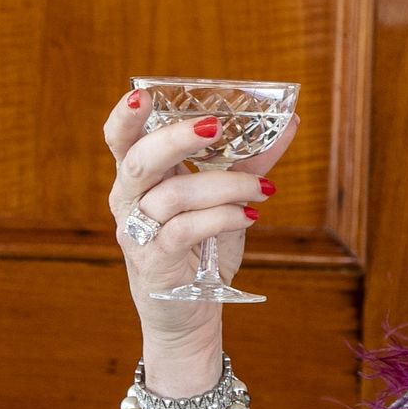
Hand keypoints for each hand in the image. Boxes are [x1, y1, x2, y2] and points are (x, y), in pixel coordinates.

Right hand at [101, 89, 298, 374]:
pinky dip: (221, 217)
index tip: (143, 94)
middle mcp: (128, 202)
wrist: (189, 314)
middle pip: (139, 159)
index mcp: (138, 178)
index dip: (125, 116)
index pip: (119, 139)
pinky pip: (185, 230)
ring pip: (173, 195)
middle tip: (215, 127)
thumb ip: (249, 163)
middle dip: (177, 138)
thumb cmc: (201, 251)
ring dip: (224, 185)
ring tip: (261, 191)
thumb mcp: (224, 200)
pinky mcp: (155, 263)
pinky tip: (248, 216)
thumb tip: (289, 123)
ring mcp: (137, 234)